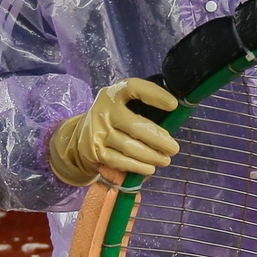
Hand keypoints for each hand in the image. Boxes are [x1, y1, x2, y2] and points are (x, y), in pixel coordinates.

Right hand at [48, 78, 180, 185]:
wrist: (81, 135)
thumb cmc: (114, 119)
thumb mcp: (123, 105)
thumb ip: (143, 107)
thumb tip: (175, 119)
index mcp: (113, 94)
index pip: (134, 88)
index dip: (154, 95)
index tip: (173, 105)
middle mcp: (103, 110)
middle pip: (135, 126)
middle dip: (158, 139)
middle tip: (174, 148)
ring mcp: (97, 131)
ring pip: (129, 147)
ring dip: (151, 156)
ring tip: (165, 160)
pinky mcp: (94, 151)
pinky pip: (120, 161)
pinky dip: (137, 166)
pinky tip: (150, 169)